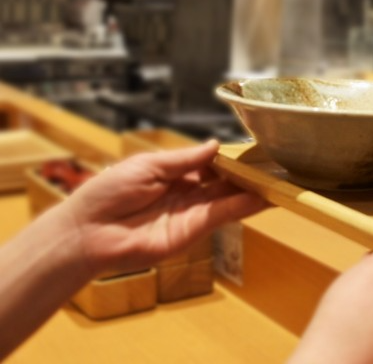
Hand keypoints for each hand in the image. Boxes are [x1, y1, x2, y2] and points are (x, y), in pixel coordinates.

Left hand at [59, 140, 265, 276]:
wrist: (87, 231)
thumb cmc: (108, 192)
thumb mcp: (149, 165)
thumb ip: (186, 159)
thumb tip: (216, 145)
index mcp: (174, 174)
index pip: (210, 164)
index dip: (230, 159)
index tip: (253, 151)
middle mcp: (186, 194)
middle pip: (224, 183)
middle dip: (248, 175)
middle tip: (275, 166)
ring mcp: (191, 214)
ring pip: (229, 199)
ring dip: (253, 191)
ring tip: (280, 181)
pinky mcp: (192, 232)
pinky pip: (222, 216)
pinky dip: (244, 207)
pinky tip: (264, 197)